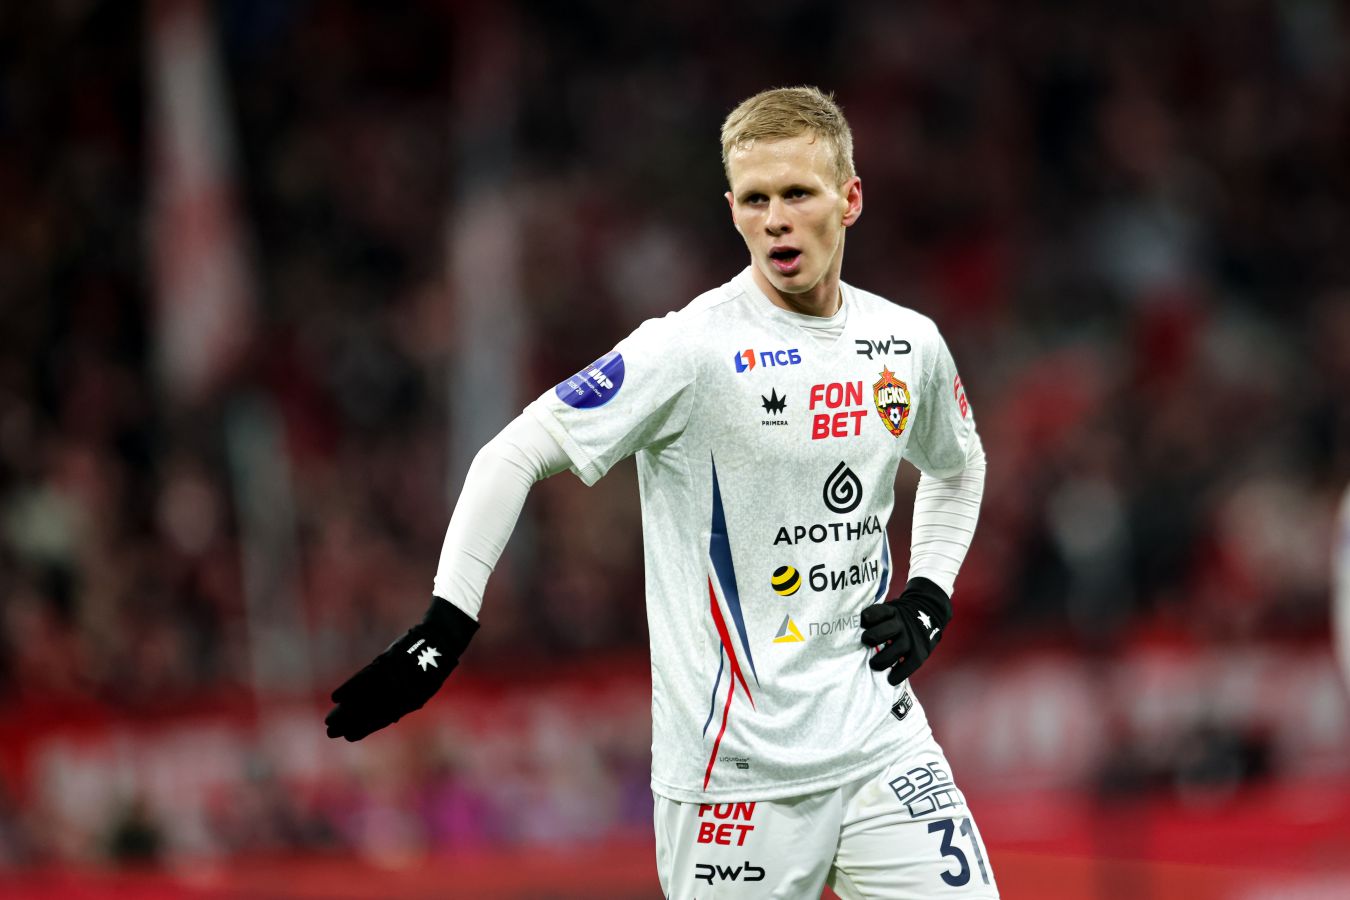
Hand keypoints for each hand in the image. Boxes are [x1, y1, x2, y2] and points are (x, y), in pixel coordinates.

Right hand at [325, 597, 478, 740]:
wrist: (438, 641)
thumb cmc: (431, 667)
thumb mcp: (424, 690)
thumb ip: (405, 703)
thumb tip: (389, 720)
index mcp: (411, 701)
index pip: (383, 719)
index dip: (365, 729)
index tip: (349, 737)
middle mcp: (401, 692)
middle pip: (370, 711)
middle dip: (350, 722)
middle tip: (331, 732)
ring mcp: (392, 676)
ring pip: (364, 697)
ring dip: (345, 710)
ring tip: (330, 720)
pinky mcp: (386, 661)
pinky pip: (364, 678)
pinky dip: (350, 688)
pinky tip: (336, 697)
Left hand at [860, 577, 951, 685]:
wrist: (927, 612)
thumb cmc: (897, 617)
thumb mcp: (888, 610)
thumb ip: (874, 618)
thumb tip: (849, 630)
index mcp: (892, 612)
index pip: (879, 612)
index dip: (868, 617)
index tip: (862, 623)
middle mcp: (902, 624)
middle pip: (885, 631)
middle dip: (872, 638)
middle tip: (866, 644)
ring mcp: (911, 638)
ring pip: (896, 650)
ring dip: (882, 660)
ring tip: (873, 665)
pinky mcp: (920, 652)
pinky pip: (909, 665)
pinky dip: (899, 674)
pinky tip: (890, 679)